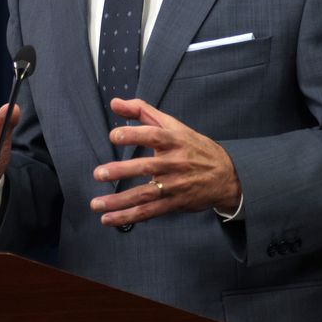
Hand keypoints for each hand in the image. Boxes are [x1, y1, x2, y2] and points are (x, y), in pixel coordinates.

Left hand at [88, 98, 240, 227]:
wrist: (226, 175)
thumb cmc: (193, 147)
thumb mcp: (173, 125)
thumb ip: (142, 112)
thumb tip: (115, 102)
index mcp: (174, 140)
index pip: (154, 135)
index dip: (134, 135)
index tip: (114, 136)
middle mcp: (175, 163)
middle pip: (146, 167)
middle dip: (121, 171)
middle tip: (98, 174)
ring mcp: (175, 185)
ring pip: (145, 194)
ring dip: (119, 201)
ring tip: (96, 204)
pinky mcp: (175, 203)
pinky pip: (149, 211)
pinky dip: (128, 217)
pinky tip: (108, 219)